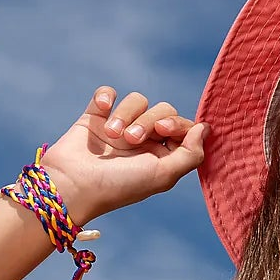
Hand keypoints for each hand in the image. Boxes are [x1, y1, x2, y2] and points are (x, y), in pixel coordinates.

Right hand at [34, 87, 208, 224]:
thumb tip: (205, 128)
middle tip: (133, 140)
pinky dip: (105, 97)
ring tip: (113, 135)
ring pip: (136, 100)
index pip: (182, 127)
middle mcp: (143, 142)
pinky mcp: (95, 117)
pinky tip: (101, 110)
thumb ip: (191, 154)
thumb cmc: (119, 186)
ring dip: (126, 114)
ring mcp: (119, 128)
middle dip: (149, 120)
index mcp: (162, 156)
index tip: (163, 131)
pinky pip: (107, 93)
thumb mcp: (163, 176)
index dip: (177, 123)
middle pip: (161, 110)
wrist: (73, 185)